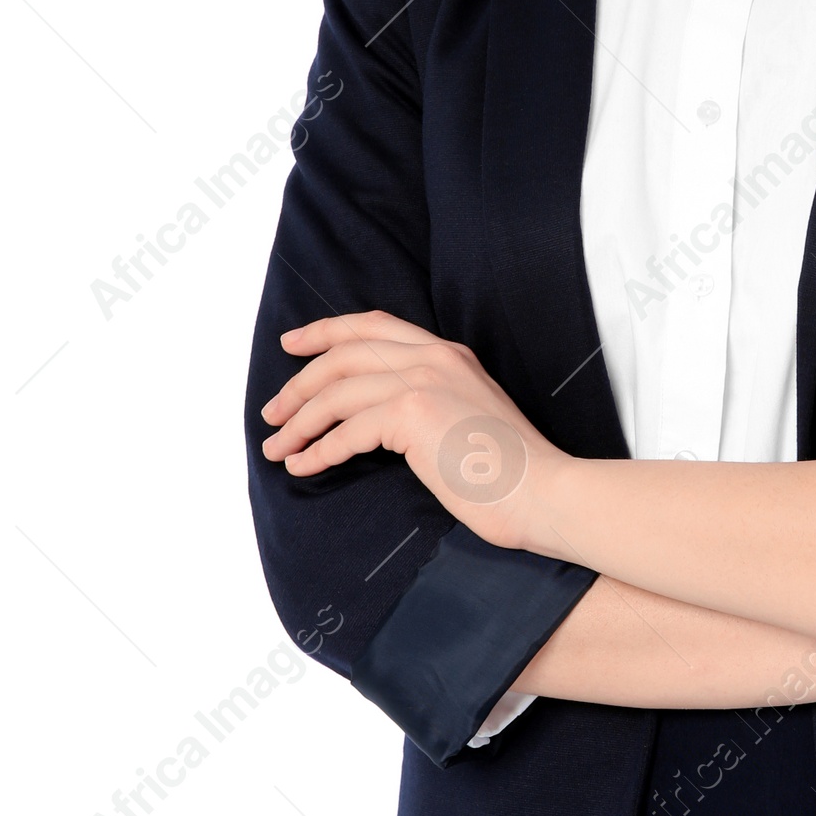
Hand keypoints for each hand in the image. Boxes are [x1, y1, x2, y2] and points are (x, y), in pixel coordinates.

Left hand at [258, 310, 561, 548]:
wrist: (543, 490)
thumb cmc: (508, 471)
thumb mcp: (465, 416)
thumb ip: (428, 400)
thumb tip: (374, 418)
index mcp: (447, 353)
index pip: (372, 325)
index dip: (325, 331)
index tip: (292, 345)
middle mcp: (433, 357)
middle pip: (343, 355)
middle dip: (298, 384)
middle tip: (271, 412)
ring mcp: (424, 380)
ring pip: (336, 393)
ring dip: (297, 422)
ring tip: (276, 447)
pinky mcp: (413, 412)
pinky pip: (345, 430)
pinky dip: (317, 451)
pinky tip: (304, 467)